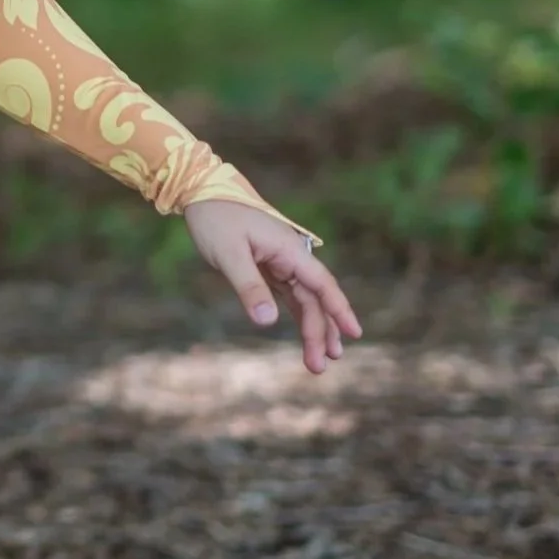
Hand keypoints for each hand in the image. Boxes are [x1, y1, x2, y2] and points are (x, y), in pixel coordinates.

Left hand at [182, 198, 362, 373]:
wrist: (202, 192)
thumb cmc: (216, 219)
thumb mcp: (229, 255)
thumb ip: (249, 287)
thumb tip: (267, 322)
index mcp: (290, 251)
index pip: (322, 285)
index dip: (339, 310)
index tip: (355, 334)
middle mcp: (291, 257)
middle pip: (314, 299)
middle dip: (320, 332)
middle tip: (321, 366)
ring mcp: (281, 262)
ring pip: (304, 300)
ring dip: (312, 327)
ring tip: (317, 360)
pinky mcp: (268, 266)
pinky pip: (289, 294)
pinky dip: (298, 314)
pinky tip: (306, 333)